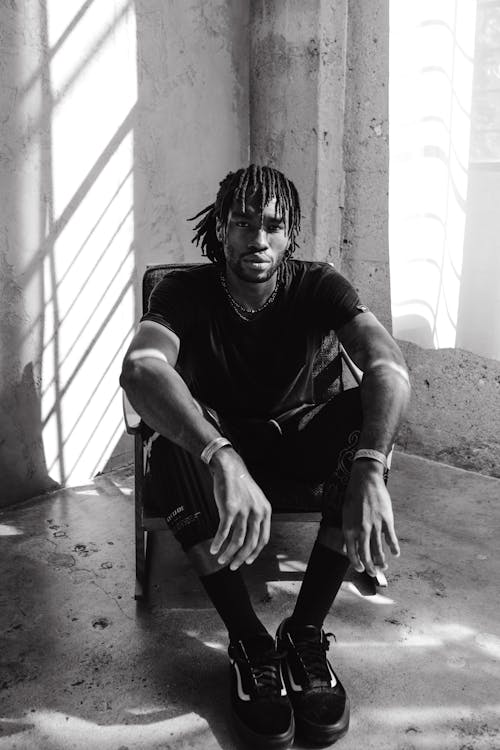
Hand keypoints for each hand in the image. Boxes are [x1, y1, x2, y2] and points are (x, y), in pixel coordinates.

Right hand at [209, 448, 271, 569]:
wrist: (229, 468)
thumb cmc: (240, 484)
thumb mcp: (255, 500)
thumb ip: (255, 516)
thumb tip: (248, 536)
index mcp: (265, 511)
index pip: (263, 539)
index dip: (255, 553)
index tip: (247, 561)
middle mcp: (256, 512)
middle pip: (250, 543)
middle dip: (241, 558)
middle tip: (232, 566)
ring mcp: (243, 511)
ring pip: (237, 540)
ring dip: (228, 553)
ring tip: (221, 559)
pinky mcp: (229, 509)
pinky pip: (223, 531)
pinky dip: (218, 542)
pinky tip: (213, 548)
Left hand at [342, 461, 399, 576]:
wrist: (365, 480)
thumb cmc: (354, 496)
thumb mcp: (346, 514)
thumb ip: (349, 530)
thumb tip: (349, 545)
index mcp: (349, 528)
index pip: (352, 553)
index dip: (357, 563)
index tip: (361, 569)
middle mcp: (361, 529)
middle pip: (366, 555)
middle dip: (371, 567)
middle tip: (374, 573)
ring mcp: (374, 525)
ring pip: (379, 550)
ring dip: (382, 561)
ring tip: (384, 566)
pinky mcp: (386, 520)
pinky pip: (390, 538)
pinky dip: (394, 548)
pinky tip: (396, 553)